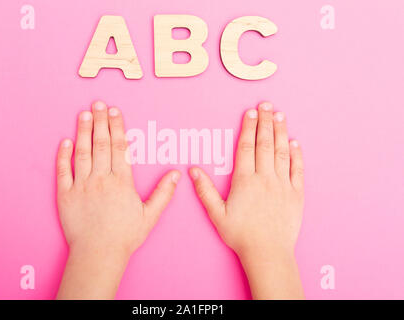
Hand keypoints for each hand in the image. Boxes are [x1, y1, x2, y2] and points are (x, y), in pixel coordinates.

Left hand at [56, 101, 179, 298]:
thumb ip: (163, 193)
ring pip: (82, 152)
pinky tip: (65, 140)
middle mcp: (101, 179)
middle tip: (98, 103)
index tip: (115, 111)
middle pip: (100, 144)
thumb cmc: (125, 236)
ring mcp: (81, 186)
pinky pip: (63, 171)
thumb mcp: (150, 215)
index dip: (117, 127)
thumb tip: (176, 174)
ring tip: (84, 114)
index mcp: (121, 182)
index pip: (119, 147)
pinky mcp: (65, 195)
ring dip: (83, 131)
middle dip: (100, 121)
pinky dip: (63, 155)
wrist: (99, 254)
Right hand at [189, 102, 303, 298]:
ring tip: (280, 115)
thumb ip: (204, 190)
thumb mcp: (216, 214)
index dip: (248, 127)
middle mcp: (265, 178)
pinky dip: (297, 155)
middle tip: (266, 104)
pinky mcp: (296, 194)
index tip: (250, 112)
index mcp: (245, 181)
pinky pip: (298, 170)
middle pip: (265, 144)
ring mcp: (283, 185)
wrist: (267, 253)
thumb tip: (193, 170)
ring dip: (281, 132)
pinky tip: (295, 142)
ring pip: (282, 152)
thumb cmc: (240, 235)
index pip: (246, 147)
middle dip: (265, 122)